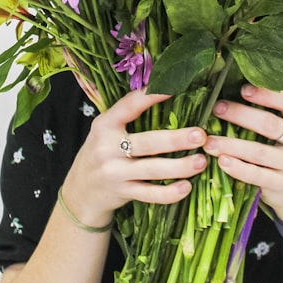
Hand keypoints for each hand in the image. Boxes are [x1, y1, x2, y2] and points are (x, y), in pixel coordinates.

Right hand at [59, 89, 207, 228]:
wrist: (81, 190)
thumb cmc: (102, 151)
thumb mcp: (106, 129)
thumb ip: (128, 114)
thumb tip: (165, 89)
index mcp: (105, 124)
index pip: (130, 105)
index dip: (152, 96)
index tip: (176, 87)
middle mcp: (108, 148)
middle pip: (147, 143)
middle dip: (176, 140)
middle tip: (201, 135)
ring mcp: (115, 173)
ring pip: (153, 170)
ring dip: (180, 166)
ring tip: (202, 161)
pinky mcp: (123, 193)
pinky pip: (150, 194)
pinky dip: (170, 193)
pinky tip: (187, 187)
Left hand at [205, 84, 282, 227]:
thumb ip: (269, 110)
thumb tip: (232, 85)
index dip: (266, 95)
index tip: (243, 89)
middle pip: (271, 125)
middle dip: (241, 115)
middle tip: (217, 109)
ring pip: (260, 152)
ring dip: (231, 145)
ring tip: (209, 141)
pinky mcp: (282, 184)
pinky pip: (256, 175)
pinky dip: (237, 168)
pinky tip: (221, 161)